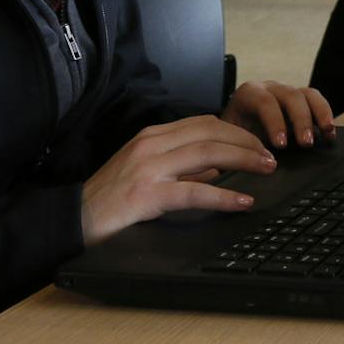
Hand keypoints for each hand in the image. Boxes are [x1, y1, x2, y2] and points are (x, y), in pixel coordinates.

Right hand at [80, 114, 272, 246]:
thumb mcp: (147, 173)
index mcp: (152, 137)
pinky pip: (194, 191)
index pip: (204, 122)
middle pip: (211, 132)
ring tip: (267, 169)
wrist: (72, 220)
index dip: (236, 131)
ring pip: (208, 153)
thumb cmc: (110, 200)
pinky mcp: (147, 195)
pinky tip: (243, 201)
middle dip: (247, 141)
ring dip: (244, 159)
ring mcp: (148, 168)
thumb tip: (217, 170)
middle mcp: (151, 145)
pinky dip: (224, 195)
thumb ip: (181, 169)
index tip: (258, 144)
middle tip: (271, 156)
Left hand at [223, 80, 335, 149]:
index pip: (264, 102)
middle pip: (290, 95)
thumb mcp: (228, 142)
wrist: (229, 133)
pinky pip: (317, 101)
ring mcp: (286, 93)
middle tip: (306, 143)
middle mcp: (269, 89)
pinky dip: (326, 116)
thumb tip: (248, 164)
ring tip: (326, 133)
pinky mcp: (300, 102)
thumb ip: (236, 148)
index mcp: (248, 95)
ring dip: (319, 114)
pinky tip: (330, 135)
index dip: (275, 122)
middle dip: (300, 120)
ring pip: (308, 95)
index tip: (281, 145)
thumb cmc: (227, 139)